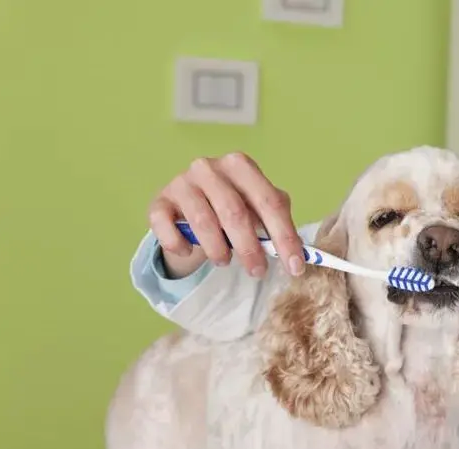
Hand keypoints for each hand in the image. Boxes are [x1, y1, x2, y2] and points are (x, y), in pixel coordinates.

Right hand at [148, 152, 304, 278]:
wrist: (189, 207)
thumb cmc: (232, 207)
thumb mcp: (259, 210)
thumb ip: (278, 226)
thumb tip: (300, 256)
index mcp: (241, 166)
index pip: (269, 202)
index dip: (285, 237)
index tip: (295, 267)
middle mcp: (209, 168)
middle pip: (235, 212)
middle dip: (251, 248)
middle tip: (258, 272)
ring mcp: (181, 183)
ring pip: (203, 221)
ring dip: (218, 249)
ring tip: (225, 262)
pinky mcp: (158, 202)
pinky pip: (165, 225)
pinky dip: (179, 244)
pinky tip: (189, 252)